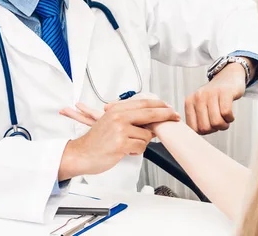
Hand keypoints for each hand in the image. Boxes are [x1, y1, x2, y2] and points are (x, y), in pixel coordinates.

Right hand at [58, 99, 179, 179]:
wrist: (82, 154)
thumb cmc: (96, 141)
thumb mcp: (110, 122)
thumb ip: (129, 118)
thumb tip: (150, 119)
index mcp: (116, 109)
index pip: (143, 103)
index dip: (159, 105)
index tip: (169, 108)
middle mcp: (118, 117)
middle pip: (150, 113)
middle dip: (166, 116)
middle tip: (175, 117)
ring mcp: (120, 130)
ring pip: (146, 135)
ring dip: (142, 142)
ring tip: (128, 145)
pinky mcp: (121, 144)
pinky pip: (141, 146)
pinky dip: (136, 150)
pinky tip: (126, 150)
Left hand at [185, 62, 246, 134]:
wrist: (228, 76)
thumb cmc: (214, 96)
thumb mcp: (200, 105)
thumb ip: (196, 118)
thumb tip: (195, 137)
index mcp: (189, 102)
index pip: (193, 128)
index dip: (204, 131)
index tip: (210, 125)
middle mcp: (198, 97)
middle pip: (205, 127)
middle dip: (215, 129)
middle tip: (219, 122)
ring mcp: (211, 94)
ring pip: (216, 122)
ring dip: (224, 125)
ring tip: (225, 119)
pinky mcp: (224, 92)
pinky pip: (226, 113)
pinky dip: (230, 118)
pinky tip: (230, 114)